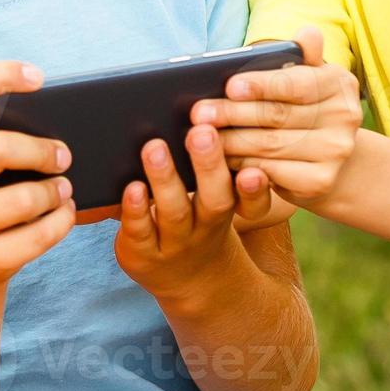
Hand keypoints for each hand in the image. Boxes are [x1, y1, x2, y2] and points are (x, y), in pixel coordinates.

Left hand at [114, 125, 284, 301]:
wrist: (190, 280)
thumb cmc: (197, 221)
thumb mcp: (213, 198)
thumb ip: (210, 163)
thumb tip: (190, 110)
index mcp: (231, 205)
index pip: (252, 198)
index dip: (256, 187)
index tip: (253, 167)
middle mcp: (207, 226)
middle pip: (214, 198)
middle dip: (208, 164)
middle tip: (201, 131)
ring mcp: (176, 243)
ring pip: (174, 213)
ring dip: (165, 179)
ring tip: (155, 148)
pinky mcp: (144, 254)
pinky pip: (141, 231)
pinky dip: (136, 209)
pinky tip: (132, 187)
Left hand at [196, 30, 361, 207]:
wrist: (326, 156)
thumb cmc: (302, 107)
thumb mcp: (302, 77)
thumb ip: (300, 57)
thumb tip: (307, 33)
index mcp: (340, 83)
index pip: (297, 83)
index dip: (262, 85)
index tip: (230, 86)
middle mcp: (345, 117)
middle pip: (278, 115)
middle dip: (233, 113)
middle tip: (198, 113)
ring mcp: (336, 151)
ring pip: (271, 145)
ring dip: (230, 141)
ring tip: (199, 136)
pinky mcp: (322, 180)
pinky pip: (273, 172)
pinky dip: (242, 166)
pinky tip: (221, 160)